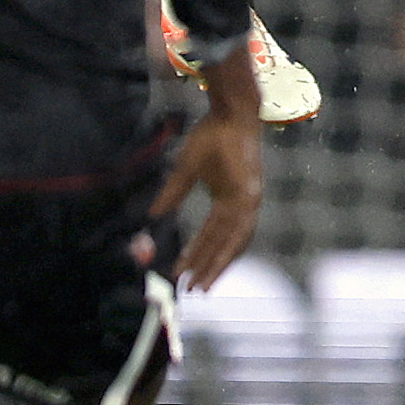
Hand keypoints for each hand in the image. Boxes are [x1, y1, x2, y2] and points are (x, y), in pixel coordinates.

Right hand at [153, 108, 264, 291]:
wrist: (229, 114)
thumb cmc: (211, 135)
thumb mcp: (186, 169)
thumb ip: (172, 194)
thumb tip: (153, 216)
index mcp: (228, 200)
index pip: (212, 236)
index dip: (198, 255)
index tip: (182, 273)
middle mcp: (241, 205)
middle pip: (224, 246)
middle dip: (207, 268)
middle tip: (192, 290)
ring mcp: (247, 202)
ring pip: (233, 243)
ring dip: (217, 265)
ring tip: (201, 284)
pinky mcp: (250, 195)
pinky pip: (239, 228)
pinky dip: (227, 247)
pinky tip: (215, 262)